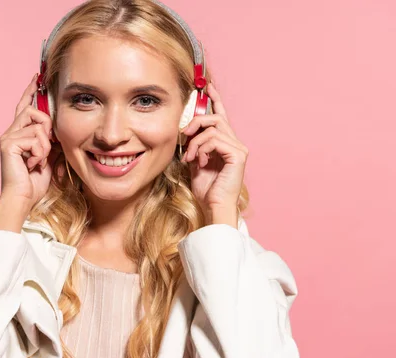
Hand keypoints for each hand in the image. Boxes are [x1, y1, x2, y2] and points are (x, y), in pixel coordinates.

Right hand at [0, 74, 59, 208]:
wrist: (23, 198)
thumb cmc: (34, 182)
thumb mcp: (48, 156)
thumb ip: (52, 140)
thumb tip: (59, 128)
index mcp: (18, 134)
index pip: (24, 106)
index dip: (30, 91)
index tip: (37, 77)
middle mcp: (10, 132)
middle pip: (33, 110)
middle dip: (47, 127)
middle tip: (47, 147)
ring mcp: (8, 137)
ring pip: (38, 125)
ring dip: (45, 144)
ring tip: (39, 160)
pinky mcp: (8, 143)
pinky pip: (35, 137)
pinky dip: (40, 152)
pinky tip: (33, 164)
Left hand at [180, 82, 247, 216]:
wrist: (214, 206)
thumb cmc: (206, 189)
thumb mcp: (195, 162)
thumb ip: (194, 145)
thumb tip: (185, 132)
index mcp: (225, 143)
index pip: (221, 116)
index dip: (215, 99)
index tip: (206, 86)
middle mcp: (235, 143)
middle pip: (216, 117)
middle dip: (196, 121)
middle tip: (183, 134)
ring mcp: (238, 148)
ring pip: (213, 127)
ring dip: (196, 141)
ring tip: (190, 156)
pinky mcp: (238, 154)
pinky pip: (215, 139)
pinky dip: (202, 148)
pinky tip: (200, 161)